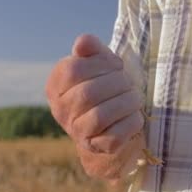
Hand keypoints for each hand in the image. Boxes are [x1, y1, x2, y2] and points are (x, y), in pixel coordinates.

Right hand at [46, 34, 144, 178]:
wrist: (111, 125)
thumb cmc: (105, 86)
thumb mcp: (100, 63)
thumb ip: (92, 49)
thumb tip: (83, 42)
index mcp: (56, 86)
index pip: (73, 69)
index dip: (100, 65)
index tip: (116, 66)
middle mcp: (60, 110)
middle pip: (88, 93)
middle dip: (117, 84)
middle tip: (130, 83)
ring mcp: (76, 132)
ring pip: (100, 116)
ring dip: (125, 103)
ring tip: (135, 98)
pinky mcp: (96, 148)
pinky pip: (114, 137)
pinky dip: (130, 123)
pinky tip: (136, 116)